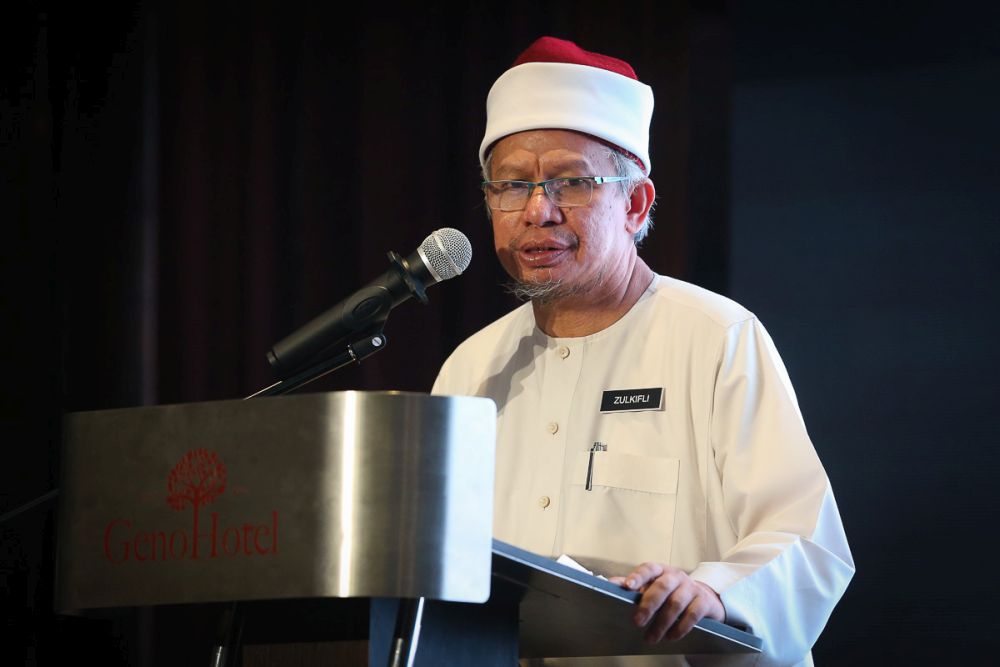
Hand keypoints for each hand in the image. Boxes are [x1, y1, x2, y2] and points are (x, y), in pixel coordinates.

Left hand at [609, 563, 724, 643]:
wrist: (704, 598)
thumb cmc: (671, 592)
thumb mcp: (653, 586)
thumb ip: (633, 586)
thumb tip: (609, 585)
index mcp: (660, 570)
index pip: (648, 569)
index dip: (638, 577)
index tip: (627, 586)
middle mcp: (676, 576)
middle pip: (662, 587)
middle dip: (648, 605)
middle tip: (637, 622)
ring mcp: (691, 587)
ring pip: (676, 603)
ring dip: (662, 623)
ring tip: (651, 637)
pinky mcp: (704, 602)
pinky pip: (692, 614)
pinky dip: (680, 627)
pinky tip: (670, 637)